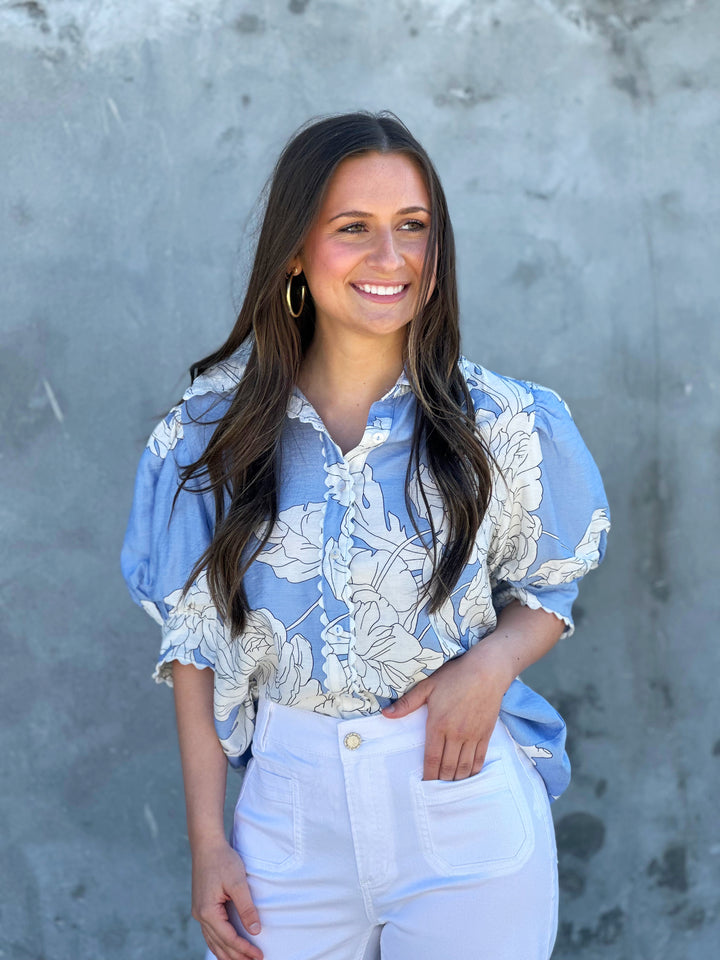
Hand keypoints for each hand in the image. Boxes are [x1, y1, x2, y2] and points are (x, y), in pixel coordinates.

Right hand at [191, 837, 262, 959]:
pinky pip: (210, 932)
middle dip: (237, 957)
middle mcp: (200, 916)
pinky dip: (219, 943)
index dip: (244, 949)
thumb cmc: (222, 860)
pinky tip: (226, 948)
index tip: (259, 956)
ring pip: (213, 941)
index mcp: (207, 912)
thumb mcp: (238, 882)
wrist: (206, 845)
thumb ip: (246, 907)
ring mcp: (199, 912)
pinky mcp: (201, 907)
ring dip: (227, 953)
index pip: (229, 938)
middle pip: (219, 944)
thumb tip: (255, 930)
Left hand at [381, 642, 512, 780]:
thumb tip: (386, 714)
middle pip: (448, 768)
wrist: (487, 671)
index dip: (428, 775)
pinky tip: (467, 775)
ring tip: (449, 784)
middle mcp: (456, 734)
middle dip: (441, 781)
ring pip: (464, 767)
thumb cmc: (455, 676)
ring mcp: (473, 736)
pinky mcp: (486, 734)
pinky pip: (479, 760)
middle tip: (435, 789)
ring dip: (456, 779)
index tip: (424, 784)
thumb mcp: (427, 686)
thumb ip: (407, 703)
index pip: (432, 759)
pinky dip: (473, 771)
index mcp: (439, 724)